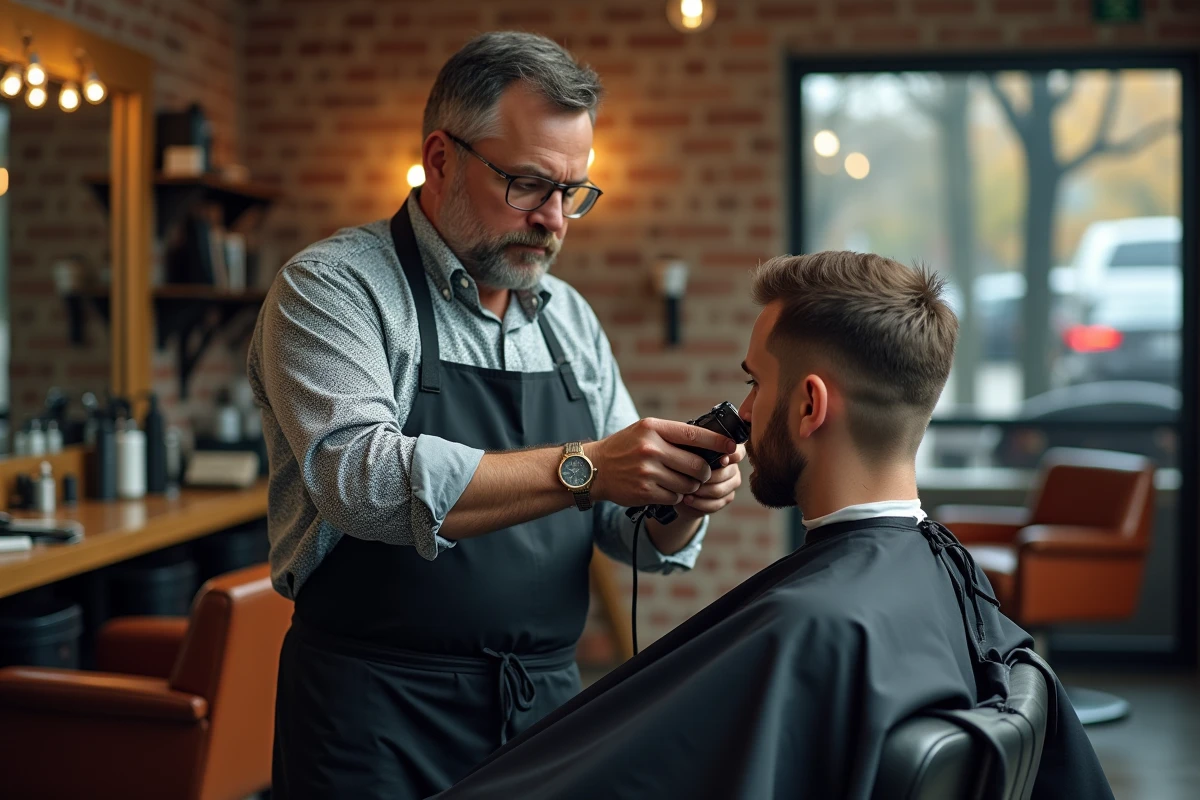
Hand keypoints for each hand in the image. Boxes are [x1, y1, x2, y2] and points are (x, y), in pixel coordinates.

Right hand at [585, 418, 737, 508]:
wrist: (593, 469)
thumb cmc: (624, 448)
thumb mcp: (644, 430)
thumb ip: (672, 434)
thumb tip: (709, 442)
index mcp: (654, 428)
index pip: (695, 435)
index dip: (718, 443)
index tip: (732, 447)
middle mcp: (651, 448)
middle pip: (697, 465)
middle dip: (705, 472)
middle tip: (702, 473)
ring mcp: (647, 471)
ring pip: (688, 484)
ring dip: (690, 486)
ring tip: (679, 480)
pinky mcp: (645, 491)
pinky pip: (675, 497)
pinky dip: (675, 495)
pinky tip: (665, 488)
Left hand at [677, 444, 744, 517]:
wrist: (681, 485)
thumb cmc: (683, 463)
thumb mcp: (687, 452)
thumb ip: (697, 449)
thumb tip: (706, 453)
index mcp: (728, 452)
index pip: (738, 452)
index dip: (732, 457)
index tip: (721, 461)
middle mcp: (733, 467)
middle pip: (726, 474)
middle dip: (706, 478)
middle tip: (689, 479)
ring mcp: (732, 484)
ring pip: (719, 490)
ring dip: (700, 492)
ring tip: (685, 490)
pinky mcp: (726, 499)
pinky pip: (715, 504)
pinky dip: (699, 503)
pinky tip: (687, 499)